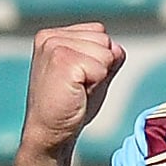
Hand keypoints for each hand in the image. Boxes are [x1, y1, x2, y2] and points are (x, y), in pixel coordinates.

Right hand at [20, 24, 125, 158]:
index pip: (99, 32)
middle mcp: (51, 37)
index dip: (98, 60)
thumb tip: (117, 48)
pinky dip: (96, 84)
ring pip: (105, 52)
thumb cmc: (67, 107)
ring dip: (98, 76)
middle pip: (104, 40)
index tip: (78, 79)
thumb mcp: (90, 75)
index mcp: (53, 36)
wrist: (49, 132)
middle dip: (100, 67)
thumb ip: (104, 56)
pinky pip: (102, 66)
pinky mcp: (62, 59)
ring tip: (76, 90)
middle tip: (77, 87)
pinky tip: (76, 93)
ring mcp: (55, 46)